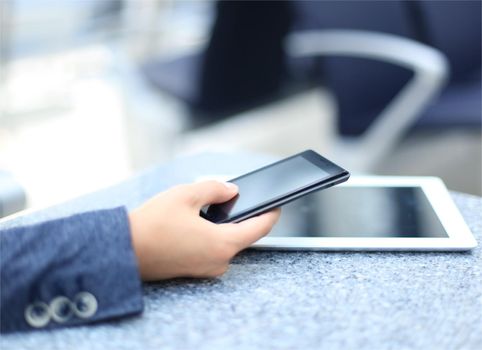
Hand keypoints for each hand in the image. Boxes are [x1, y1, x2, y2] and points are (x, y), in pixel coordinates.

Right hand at [128, 181, 279, 280]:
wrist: (124, 250)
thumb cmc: (153, 224)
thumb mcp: (186, 195)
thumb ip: (215, 189)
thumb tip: (232, 191)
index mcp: (222, 243)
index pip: (259, 229)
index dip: (271, 214)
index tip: (277, 203)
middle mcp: (219, 261)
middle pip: (243, 236)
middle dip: (243, 217)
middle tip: (237, 198)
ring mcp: (207, 269)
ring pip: (227, 243)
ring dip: (225, 226)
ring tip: (213, 207)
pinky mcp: (195, 270)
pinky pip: (213, 250)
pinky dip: (213, 236)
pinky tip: (200, 222)